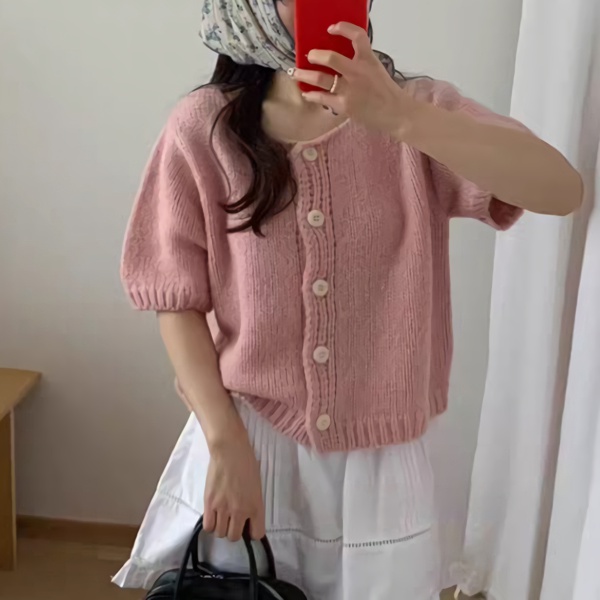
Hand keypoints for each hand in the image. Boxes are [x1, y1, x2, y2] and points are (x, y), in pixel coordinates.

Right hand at [203, 434, 265, 541]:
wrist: (230, 451)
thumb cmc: (247, 463)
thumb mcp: (257, 486)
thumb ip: (253, 503)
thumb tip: (247, 516)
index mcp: (256, 506)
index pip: (256, 534)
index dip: (251, 531)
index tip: (248, 526)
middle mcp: (240, 511)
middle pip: (234, 537)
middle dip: (233, 530)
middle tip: (232, 519)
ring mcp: (223, 509)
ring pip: (220, 533)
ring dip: (221, 527)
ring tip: (221, 516)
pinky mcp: (209, 504)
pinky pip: (208, 526)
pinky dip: (210, 524)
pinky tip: (213, 515)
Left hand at [291, 22, 419, 133]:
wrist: (395, 113)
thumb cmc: (386, 92)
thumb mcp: (376, 69)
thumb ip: (360, 62)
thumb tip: (339, 60)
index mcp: (368, 60)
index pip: (356, 36)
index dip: (343, 28)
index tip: (331, 28)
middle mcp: (357, 72)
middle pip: (331, 58)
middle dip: (315, 56)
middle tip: (309, 56)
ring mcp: (349, 90)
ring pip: (320, 79)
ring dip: (304, 75)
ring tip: (295, 73)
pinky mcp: (344, 106)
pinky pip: (322, 98)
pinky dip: (312, 95)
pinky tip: (306, 94)